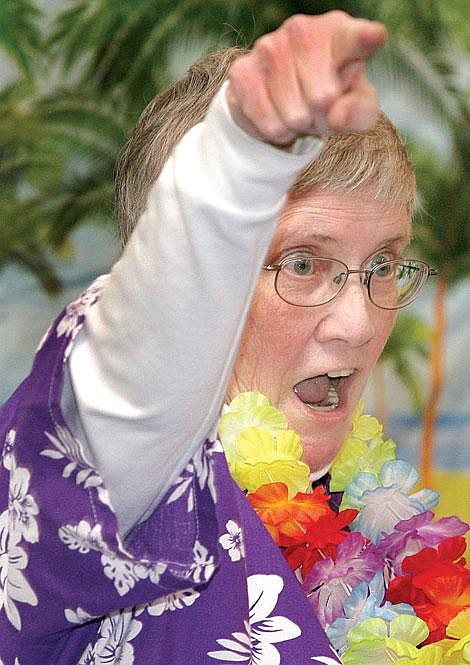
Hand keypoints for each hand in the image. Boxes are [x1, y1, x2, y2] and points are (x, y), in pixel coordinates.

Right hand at [226, 11, 386, 145]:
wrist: (281, 97)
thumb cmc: (330, 96)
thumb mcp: (357, 106)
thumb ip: (360, 112)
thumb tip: (336, 117)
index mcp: (339, 32)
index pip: (354, 39)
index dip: (364, 39)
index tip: (373, 37)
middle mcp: (302, 30)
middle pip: (323, 99)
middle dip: (323, 117)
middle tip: (319, 108)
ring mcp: (268, 47)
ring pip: (294, 115)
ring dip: (299, 126)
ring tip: (300, 109)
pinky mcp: (243, 71)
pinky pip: (269, 123)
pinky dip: (278, 131)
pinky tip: (278, 113)